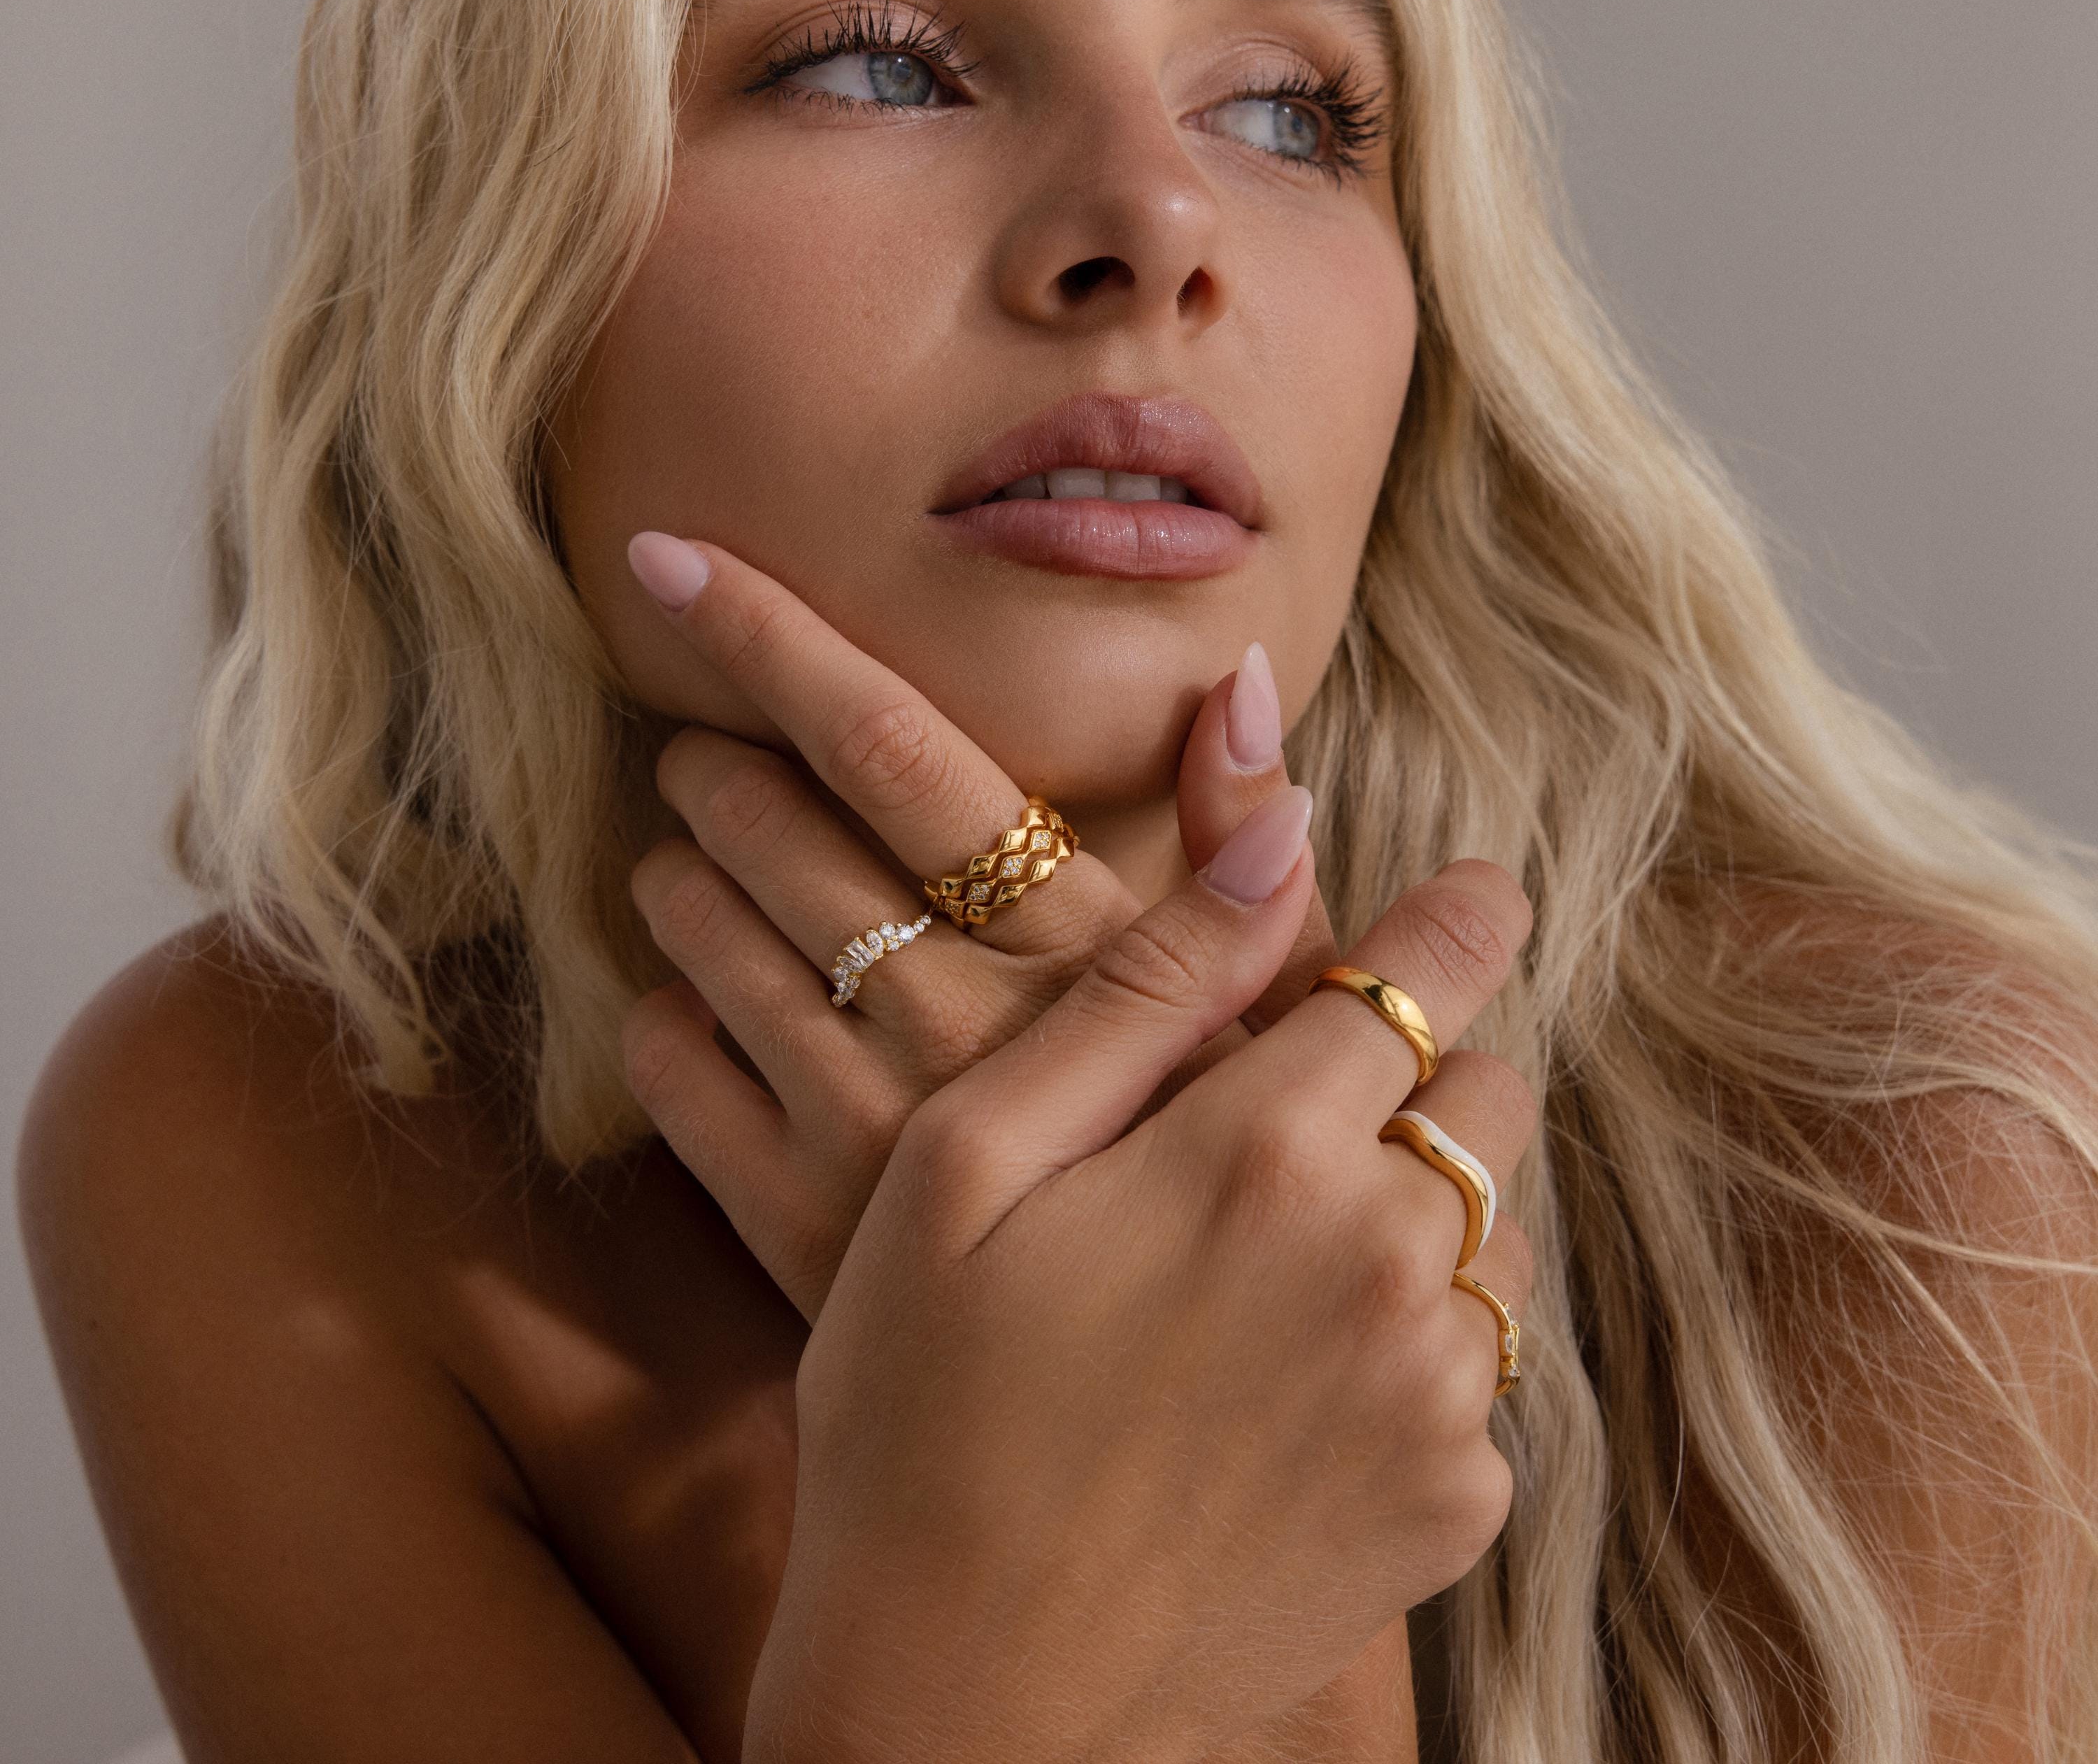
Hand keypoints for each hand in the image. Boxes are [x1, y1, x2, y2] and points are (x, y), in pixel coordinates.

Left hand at [621, 533, 1338, 1321]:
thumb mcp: (1266, 999)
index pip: (896, 749)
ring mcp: (862, 1126)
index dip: (774, 641)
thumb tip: (1241, 675)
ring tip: (690, 864)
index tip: (669, 558)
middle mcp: (954, 1019)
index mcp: (1067, 942)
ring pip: (702, 942)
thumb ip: (1245, 835)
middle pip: (767, 831)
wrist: (1151, 1405)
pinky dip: (664, 1021)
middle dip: (713, 771)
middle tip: (706, 761)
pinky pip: (672, 1076)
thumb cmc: (1215, 1159)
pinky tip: (699, 1004)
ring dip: (677, 880)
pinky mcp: (791, 1223)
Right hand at [741, 797, 1537, 1763]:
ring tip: (1269, 1270)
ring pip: (1494, 1230)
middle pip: (1486, 1096)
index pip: (1432, 974)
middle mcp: (1388, 1264)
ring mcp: (1437, 1399)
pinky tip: (1279, 1393)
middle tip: (1287, 1125)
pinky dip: (1411, 1348)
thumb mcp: (971, 1162)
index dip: (1461, 916)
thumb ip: (1145, 986)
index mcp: (1265, 1153)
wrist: (961, 1702)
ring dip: (1419, 1214)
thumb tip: (1283, 827)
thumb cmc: (924, 1406)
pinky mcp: (1454, 1508)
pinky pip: (1481, 1370)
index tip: (1479, 889)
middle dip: (1415, 1079)